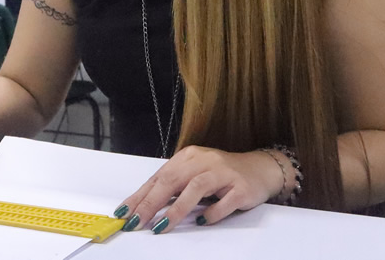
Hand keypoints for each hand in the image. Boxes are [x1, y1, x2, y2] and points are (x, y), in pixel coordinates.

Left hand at [113, 145, 283, 233]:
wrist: (260, 169)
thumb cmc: (221, 175)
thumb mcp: (194, 175)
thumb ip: (173, 188)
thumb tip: (143, 208)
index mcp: (189, 157)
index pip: (159, 176)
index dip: (140, 195)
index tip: (124, 213)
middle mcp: (204, 160)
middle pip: (173, 179)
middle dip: (151, 203)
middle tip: (136, 222)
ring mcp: (223, 173)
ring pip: (196, 187)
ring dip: (176, 209)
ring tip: (161, 227)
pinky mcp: (240, 187)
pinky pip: (224, 201)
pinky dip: (211, 213)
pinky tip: (200, 222)